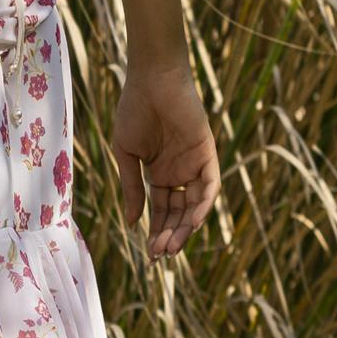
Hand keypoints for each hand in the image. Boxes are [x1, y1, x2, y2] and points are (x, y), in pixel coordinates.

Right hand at [110, 58, 219, 262]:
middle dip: (169, 236)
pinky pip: (209, 185)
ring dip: (184, 228)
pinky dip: (202, 205)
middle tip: (160, 257)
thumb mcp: (127, 155)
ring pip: (194, 205)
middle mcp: (179, 173)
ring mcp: (194, 164)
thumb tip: (131, 223)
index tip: (149, 255)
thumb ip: (132, 189)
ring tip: (172, 247)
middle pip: (178, 213)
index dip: (156, 232)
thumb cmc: (134, 111)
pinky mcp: (207, 153)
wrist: (151, 80)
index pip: (161, 211)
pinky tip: (191, 223)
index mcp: (159, 174)